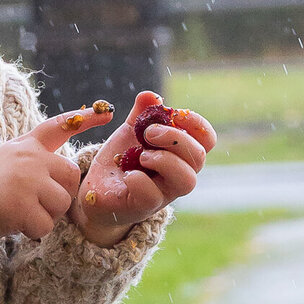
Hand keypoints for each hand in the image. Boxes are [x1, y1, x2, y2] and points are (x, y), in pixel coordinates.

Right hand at [0, 104, 113, 242]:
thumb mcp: (1, 160)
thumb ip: (30, 162)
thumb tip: (61, 180)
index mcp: (25, 146)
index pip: (59, 127)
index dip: (85, 119)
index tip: (107, 112)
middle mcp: (30, 159)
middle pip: (70, 178)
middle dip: (58, 196)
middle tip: (33, 204)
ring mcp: (27, 181)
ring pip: (61, 204)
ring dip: (44, 216)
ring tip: (18, 213)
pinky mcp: (21, 206)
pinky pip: (45, 226)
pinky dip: (32, 232)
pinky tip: (12, 224)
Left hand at [70, 91, 216, 246]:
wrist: (97, 189)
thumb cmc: (122, 159)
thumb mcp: (130, 131)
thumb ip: (141, 113)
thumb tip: (150, 96)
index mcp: (180, 154)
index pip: (206, 140)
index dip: (197, 124)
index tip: (174, 113)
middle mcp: (178, 175)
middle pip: (199, 157)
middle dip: (175, 139)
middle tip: (148, 132)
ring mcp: (163, 194)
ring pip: (186, 181)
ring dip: (165, 160)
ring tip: (141, 156)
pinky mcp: (142, 207)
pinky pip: (152, 196)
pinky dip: (140, 180)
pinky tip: (127, 174)